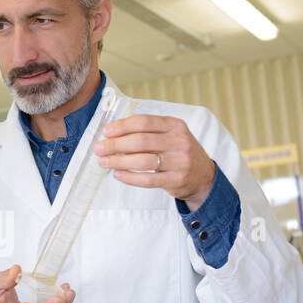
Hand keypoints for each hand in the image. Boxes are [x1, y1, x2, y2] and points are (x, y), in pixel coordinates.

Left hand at [94, 113, 216, 207]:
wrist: (203, 176)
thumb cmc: (179, 153)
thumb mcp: (171, 135)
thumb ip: (148, 132)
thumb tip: (113, 134)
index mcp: (175, 125)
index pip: (144, 122)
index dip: (122, 126)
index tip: (106, 131)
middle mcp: (179, 141)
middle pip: (141, 141)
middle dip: (115, 145)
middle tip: (99, 149)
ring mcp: (180, 162)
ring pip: (143, 161)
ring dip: (119, 161)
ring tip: (104, 162)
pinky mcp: (176, 180)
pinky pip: (148, 179)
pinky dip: (130, 177)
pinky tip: (118, 175)